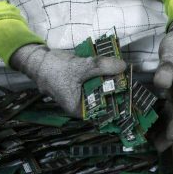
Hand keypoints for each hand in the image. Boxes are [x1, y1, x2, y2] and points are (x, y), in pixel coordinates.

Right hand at [10, 45, 125, 116]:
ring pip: (104, 91)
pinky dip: (106, 77)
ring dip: (114, 83)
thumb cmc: (54, 69)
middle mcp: (83, 106)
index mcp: (80, 109)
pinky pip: (99, 83)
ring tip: (127, 76)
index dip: (121, 107)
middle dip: (120, 93)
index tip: (135, 100)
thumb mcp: (80, 67)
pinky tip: (117, 71)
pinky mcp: (84, 85)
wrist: (37, 60)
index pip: (105, 113)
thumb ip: (101, 67)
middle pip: (107, 102)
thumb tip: (123, 66)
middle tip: (134, 84)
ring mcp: (84, 95)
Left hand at [153, 17, 172, 151]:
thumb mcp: (171, 52)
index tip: (169, 139)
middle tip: (157, 149)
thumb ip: (167, 68)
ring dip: (166, 128)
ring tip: (153, 142)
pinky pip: (171, 108)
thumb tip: (161, 85)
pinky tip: (153, 124)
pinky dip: (163, 118)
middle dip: (170, 134)